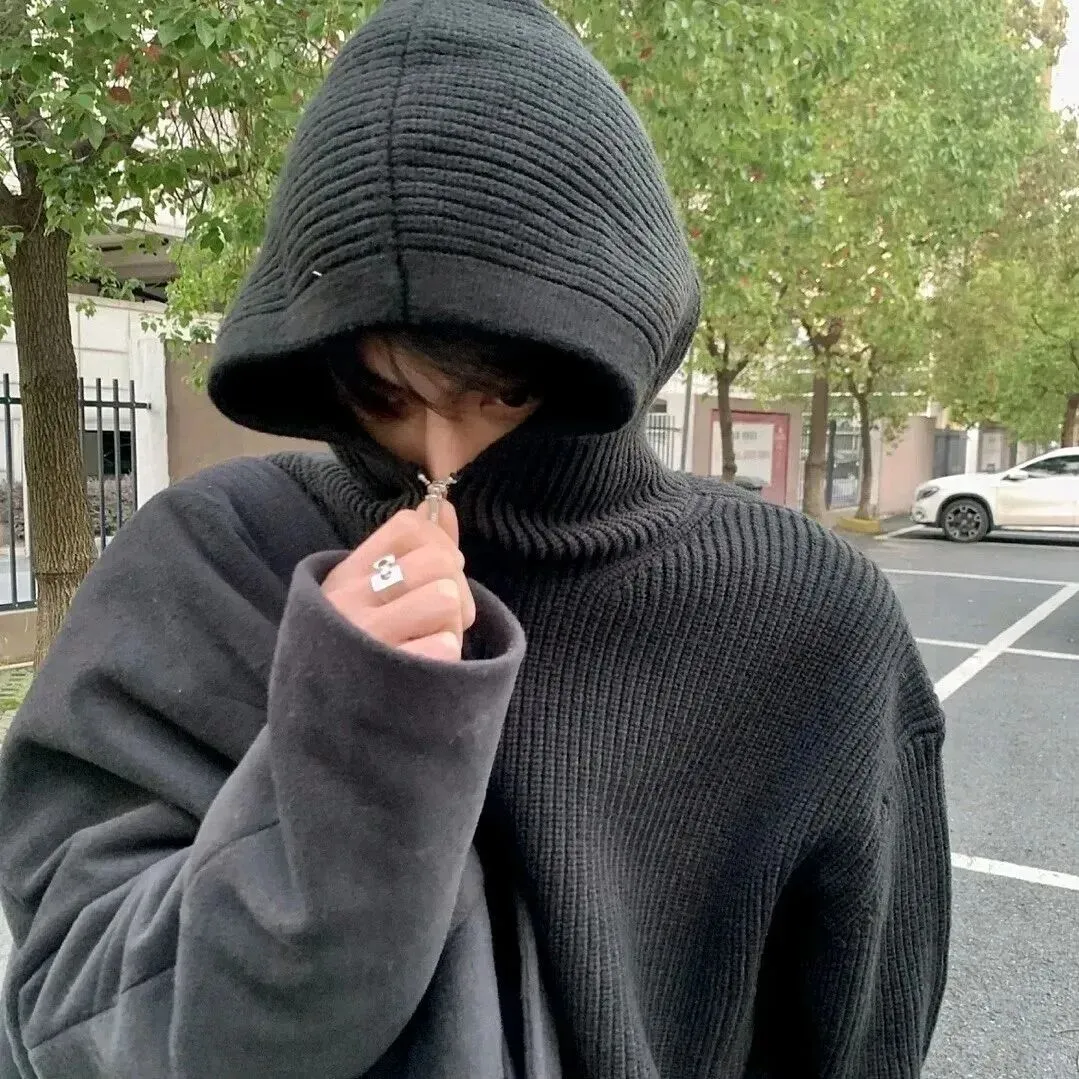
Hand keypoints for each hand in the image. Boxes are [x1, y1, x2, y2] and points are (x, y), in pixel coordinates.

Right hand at [322, 504, 475, 661]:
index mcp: (347, 575)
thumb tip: (442, 508)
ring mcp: (368, 639)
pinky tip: (424, 666)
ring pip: (445, 599)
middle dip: (458, 588)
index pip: (409, 527)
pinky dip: (445, 657)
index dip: (441, 543)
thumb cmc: (353, 647)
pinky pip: (444, 646)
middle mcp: (352, 602)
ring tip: (431, 639)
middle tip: (446, 616)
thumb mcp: (366, 593)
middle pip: (438, 562)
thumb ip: (409, 551)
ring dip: (452, 624)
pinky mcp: (389, 676)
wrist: (320, 724)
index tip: (440, 572)